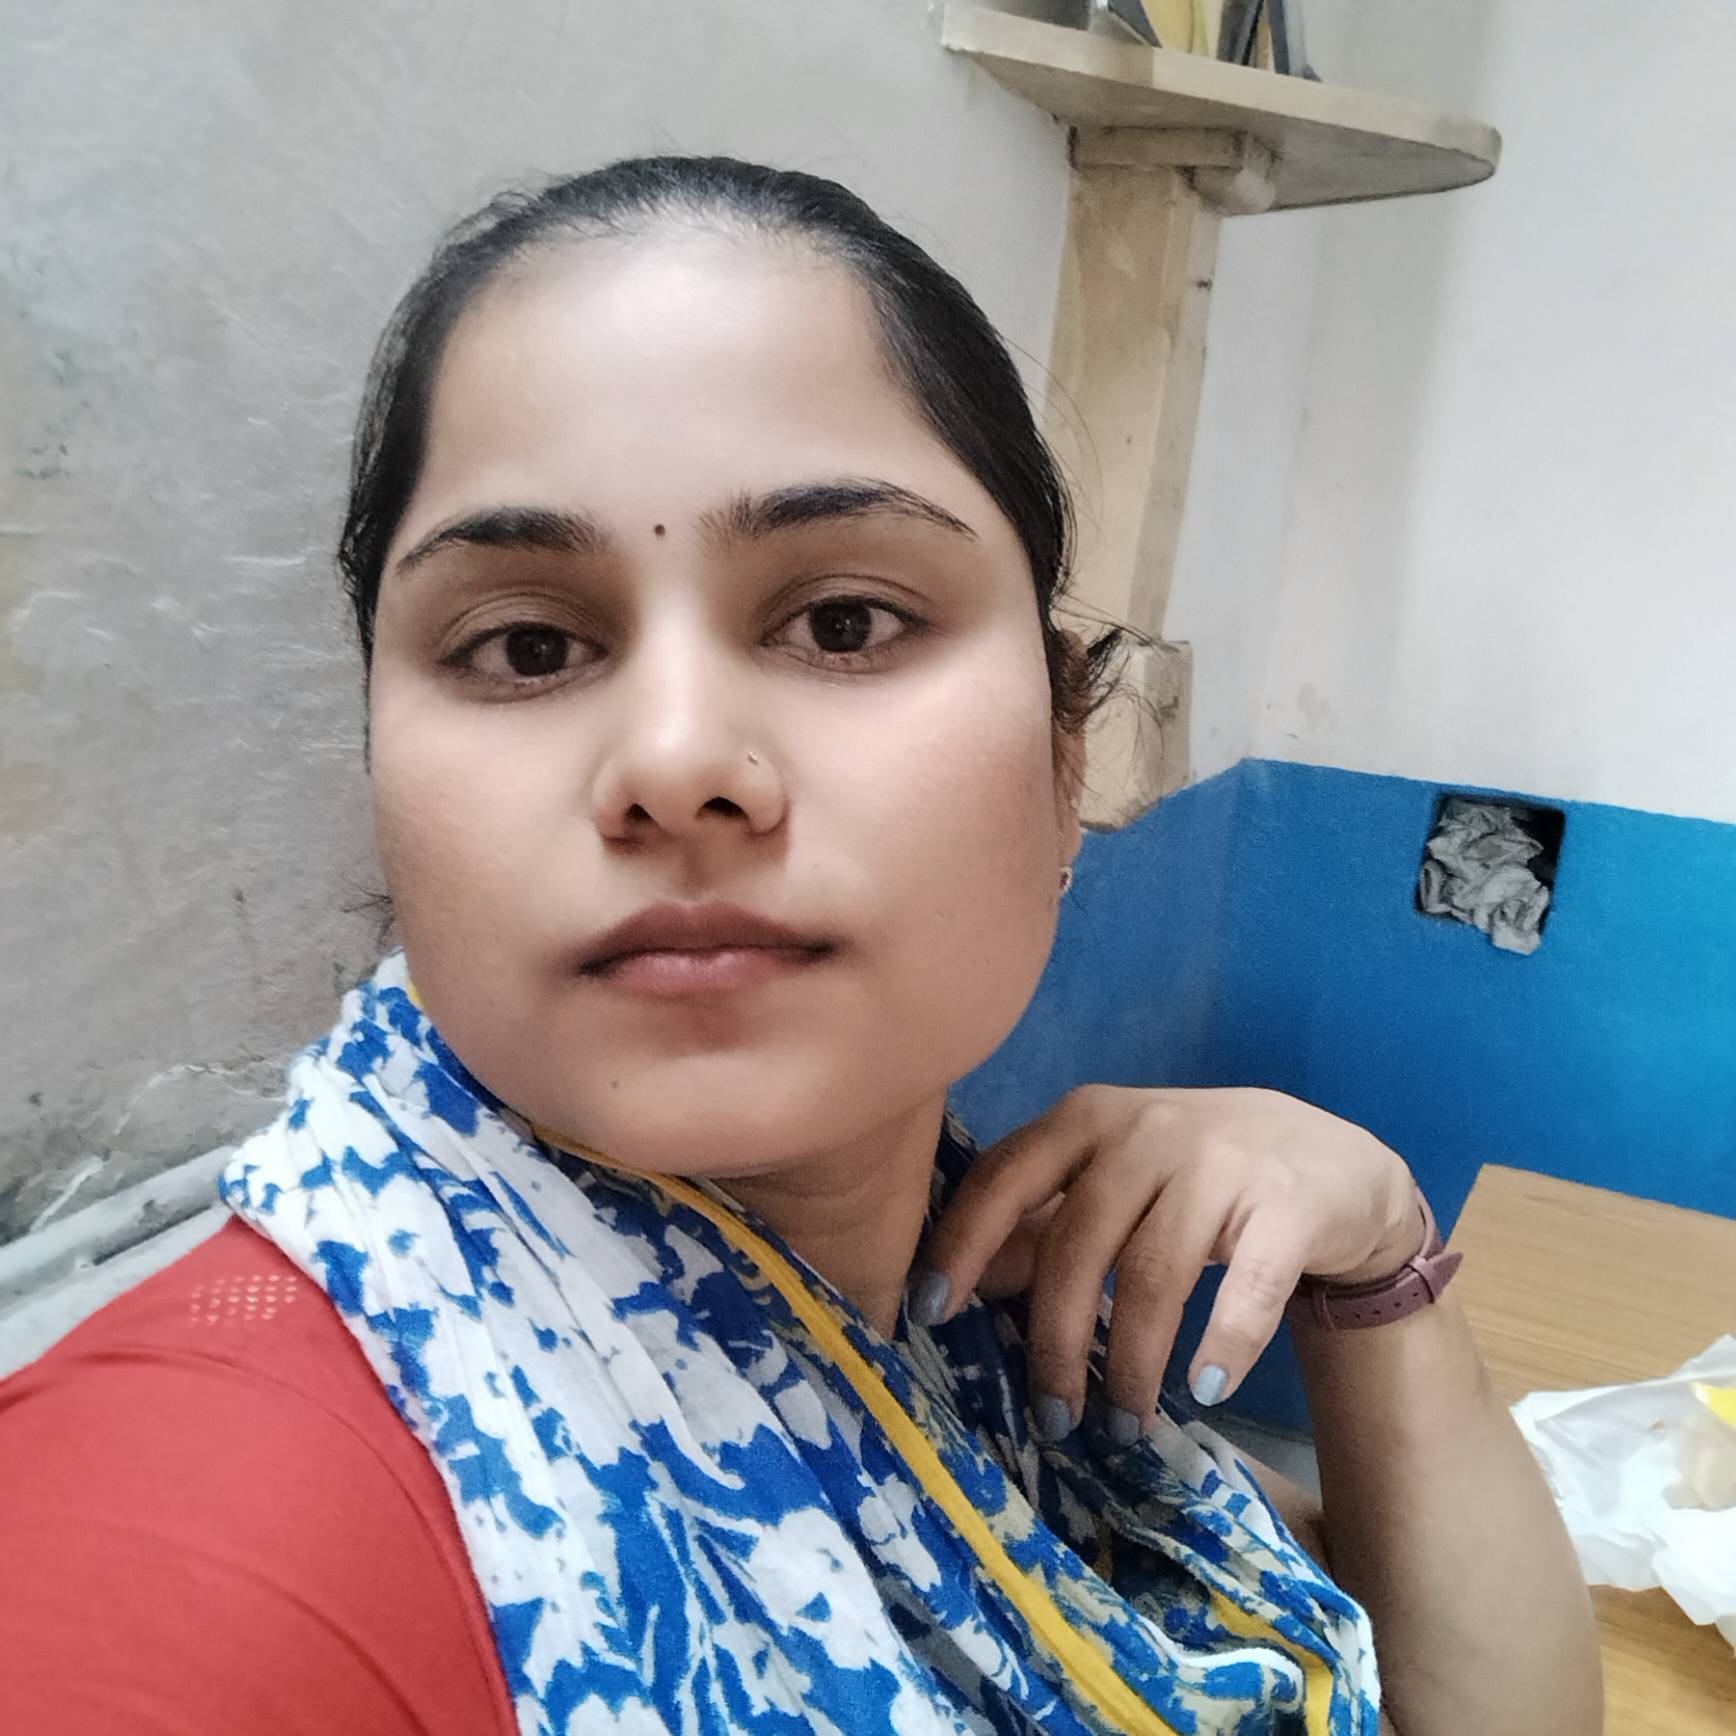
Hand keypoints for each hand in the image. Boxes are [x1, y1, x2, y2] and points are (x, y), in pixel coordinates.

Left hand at [915, 1086, 1422, 1438]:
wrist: (1336, 1162)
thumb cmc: (1199, 1176)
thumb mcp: (1116, 1179)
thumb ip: (1045, 1219)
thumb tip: (961, 1283)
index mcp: (1086, 1118)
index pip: (1003, 1176)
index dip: (959, 1244)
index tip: (927, 1314)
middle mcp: (1145, 1128)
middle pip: (1076, 1243)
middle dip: (1055, 1342)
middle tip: (1051, 1419)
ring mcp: (1220, 1162)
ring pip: (1152, 1275)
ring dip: (1132, 1363)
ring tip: (1122, 1426)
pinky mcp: (1288, 1206)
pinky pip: (1245, 1289)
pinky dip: (1222, 1345)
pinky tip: (1204, 1390)